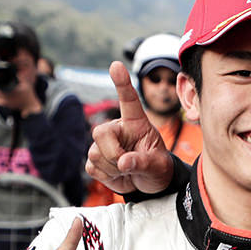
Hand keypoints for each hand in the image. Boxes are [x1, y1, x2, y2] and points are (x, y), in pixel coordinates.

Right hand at [85, 62, 173, 194]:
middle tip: (129, 163)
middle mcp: (117, 129)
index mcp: (136, 123)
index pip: (128, 101)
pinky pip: (92, 168)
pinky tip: (118, 174)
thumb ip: (143, 162)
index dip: (122, 83)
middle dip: (114, 153)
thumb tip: (123, 162)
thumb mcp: (158, 166)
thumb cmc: (156, 167)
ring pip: (96, 154)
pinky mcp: (94, 159)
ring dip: (113, 168)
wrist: (148, 183)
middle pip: (100, 133)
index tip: (116, 66)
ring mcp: (103, 144)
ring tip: (127, 169)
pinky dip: (107, 177)